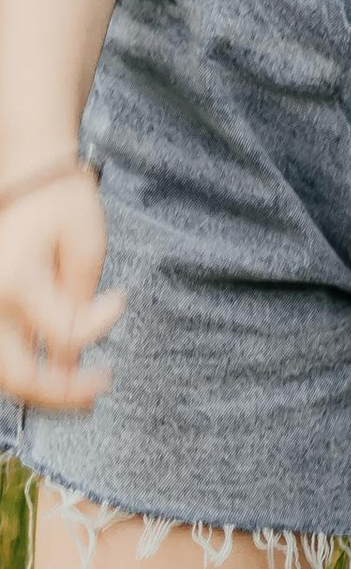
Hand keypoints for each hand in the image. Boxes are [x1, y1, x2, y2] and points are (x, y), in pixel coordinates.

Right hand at [0, 168, 118, 414]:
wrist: (25, 174)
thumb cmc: (60, 201)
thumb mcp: (85, 242)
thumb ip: (81, 299)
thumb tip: (73, 354)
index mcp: (17, 281)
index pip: (65, 332)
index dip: (101, 324)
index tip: (119, 300)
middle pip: (20, 377)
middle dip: (64, 392)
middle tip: (99, 386)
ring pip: (3, 377)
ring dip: (40, 392)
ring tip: (77, 394)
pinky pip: (0, 358)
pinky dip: (23, 373)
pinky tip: (52, 374)